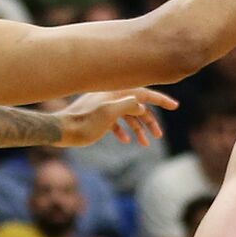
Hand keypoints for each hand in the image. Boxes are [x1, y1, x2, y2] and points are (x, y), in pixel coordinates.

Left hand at [56, 88, 177, 147]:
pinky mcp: (98, 115)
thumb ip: (128, 105)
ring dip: (138, 128)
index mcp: (116, 92)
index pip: (144, 93)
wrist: (60, 130)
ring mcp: (104, 105)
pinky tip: (125, 140)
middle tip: (158, 135)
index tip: (175, 107)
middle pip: (138, 105)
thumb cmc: (83, 123)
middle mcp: (112, 96)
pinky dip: (123, 130)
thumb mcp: (109, 113)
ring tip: (144, 144)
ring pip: (128, 115)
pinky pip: (117, 121)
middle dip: (150, 120)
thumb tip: (142, 106)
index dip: (161, 100)